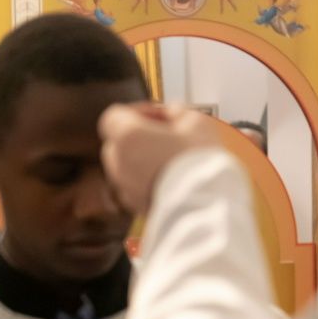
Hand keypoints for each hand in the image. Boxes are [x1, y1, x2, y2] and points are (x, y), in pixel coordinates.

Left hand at [99, 103, 222, 214]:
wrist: (204, 207)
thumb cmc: (199, 164)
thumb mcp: (196, 121)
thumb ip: (176, 112)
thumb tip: (173, 115)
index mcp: (127, 136)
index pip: (113, 116)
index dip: (136, 112)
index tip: (155, 115)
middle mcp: (118, 163)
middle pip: (117, 143)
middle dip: (138, 138)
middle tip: (166, 136)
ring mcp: (124, 187)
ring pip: (125, 167)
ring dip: (142, 161)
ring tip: (172, 160)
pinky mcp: (134, 206)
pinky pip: (134, 188)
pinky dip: (146, 181)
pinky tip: (171, 179)